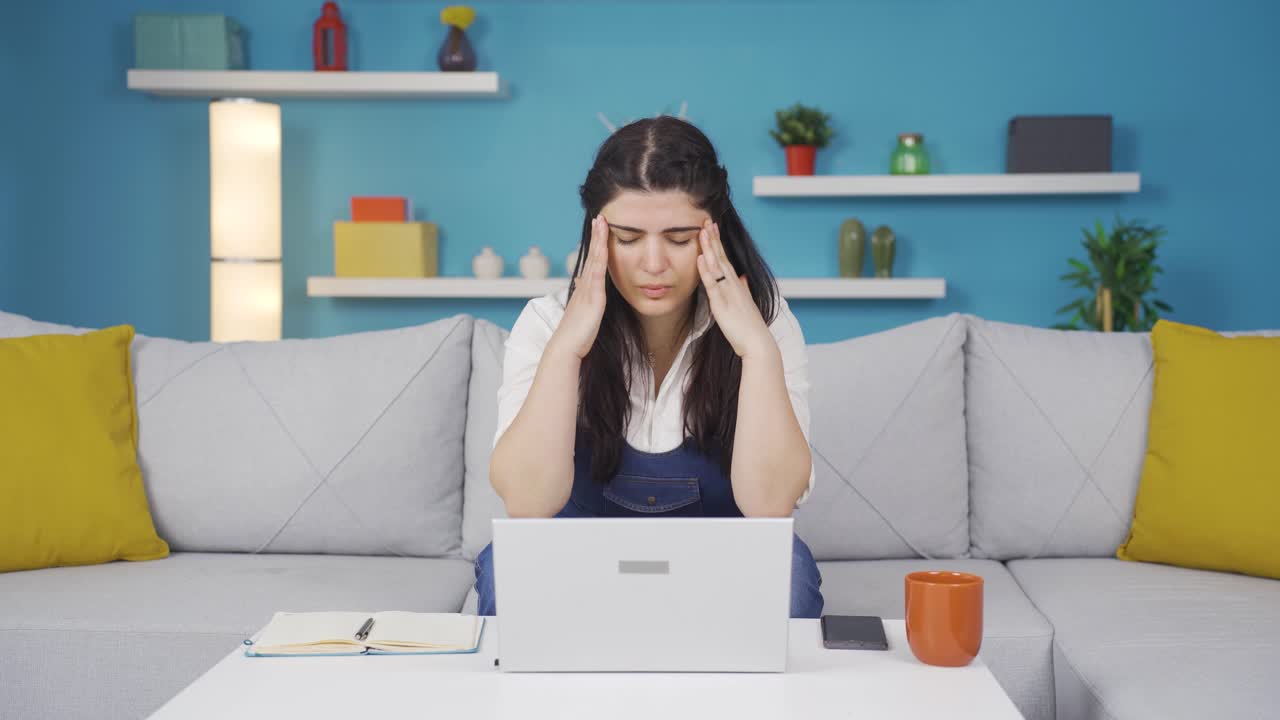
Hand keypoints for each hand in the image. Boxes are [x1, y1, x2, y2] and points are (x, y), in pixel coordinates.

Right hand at [550, 214, 609, 359]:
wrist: (566, 348)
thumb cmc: (575, 335)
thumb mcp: (580, 312)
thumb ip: (582, 296)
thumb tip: (579, 282)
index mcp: (584, 289)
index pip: (592, 263)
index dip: (595, 246)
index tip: (599, 230)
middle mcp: (584, 286)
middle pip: (591, 255)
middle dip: (596, 236)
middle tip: (599, 217)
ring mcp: (588, 290)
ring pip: (594, 259)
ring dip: (598, 240)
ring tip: (601, 222)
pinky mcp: (593, 298)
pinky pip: (598, 273)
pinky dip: (600, 257)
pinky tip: (604, 245)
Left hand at [696, 219, 774, 359]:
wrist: (757, 343)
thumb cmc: (750, 327)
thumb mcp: (746, 303)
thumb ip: (744, 289)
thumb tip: (743, 278)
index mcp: (737, 285)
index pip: (726, 259)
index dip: (718, 243)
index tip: (712, 228)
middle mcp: (734, 285)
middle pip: (722, 257)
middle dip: (713, 238)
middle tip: (707, 220)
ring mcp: (728, 293)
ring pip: (717, 266)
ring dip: (710, 248)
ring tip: (702, 230)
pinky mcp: (722, 305)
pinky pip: (713, 284)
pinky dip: (706, 270)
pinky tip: (701, 258)